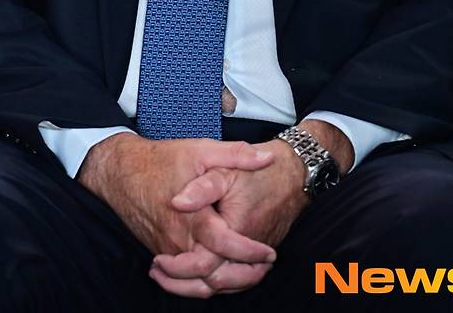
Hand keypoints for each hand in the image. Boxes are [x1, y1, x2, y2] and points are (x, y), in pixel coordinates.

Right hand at [77, 133, 276, 279]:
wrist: (121, 172)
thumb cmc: (162, 160)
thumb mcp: (201, 150)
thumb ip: (236, 155)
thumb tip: (267, 158)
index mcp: (193, 216)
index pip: (225, 245)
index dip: (250, 253)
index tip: (269, 253)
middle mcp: (179, 239)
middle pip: (213, 275)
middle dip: (243, 277)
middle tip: (264, 269)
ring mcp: (168, 250)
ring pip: (198, 283)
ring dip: (226, 285)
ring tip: (249, 276)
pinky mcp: (161, 253)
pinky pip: (184, 279)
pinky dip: (204, 283)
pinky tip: (222, 275)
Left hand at [150, 121, 353, 298]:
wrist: (295, 172)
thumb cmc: (259, 169)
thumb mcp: (224, 167)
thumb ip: (201, 187)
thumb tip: (176, 202)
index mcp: (236, 230)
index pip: (203, 264)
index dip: (177, 268)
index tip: (157, 261)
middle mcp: (249, 250)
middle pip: (213, 284)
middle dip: (182, 285)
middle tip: (157, 272)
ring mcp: (257, 256)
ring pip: (226, 285)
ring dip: (197, 286)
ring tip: (169, 277)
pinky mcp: (260, 256)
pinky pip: (237, 279)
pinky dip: (217, 281)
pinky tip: (198, 273)